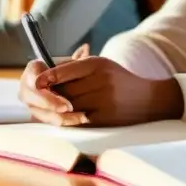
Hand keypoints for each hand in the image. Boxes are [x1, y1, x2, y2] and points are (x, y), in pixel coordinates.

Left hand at [20, 56, 183, 126]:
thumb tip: (40, 78)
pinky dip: (67, 121)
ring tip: (49, 110)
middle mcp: (100, 80)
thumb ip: (72, 69)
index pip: (61, 71)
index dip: (43, 79)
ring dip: (53, 112)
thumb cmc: (118, 82)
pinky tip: (65, 119)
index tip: (34, 83)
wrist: (150, 100)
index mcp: (97, 63)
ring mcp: (104, 99)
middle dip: (47, 98)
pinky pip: (76, 122)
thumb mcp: (101, 67)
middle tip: (38, 100)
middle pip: (60, 92)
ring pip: (65, 109)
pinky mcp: (105, 117)